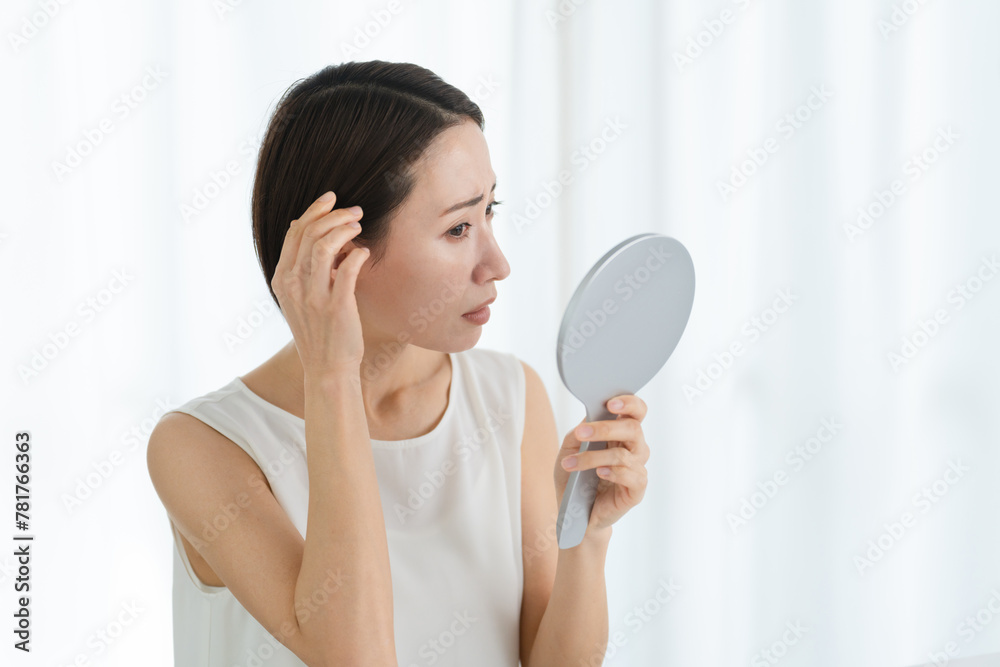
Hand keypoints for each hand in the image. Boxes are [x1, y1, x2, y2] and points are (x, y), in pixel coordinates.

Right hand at [270, 191, 370, 375]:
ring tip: (359, 226)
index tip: (332, 199)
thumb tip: (302, 229)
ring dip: (344, 229)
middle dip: (334, 215)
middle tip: (355, 211)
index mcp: (282, 279)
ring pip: (324, 245)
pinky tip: (364, 253)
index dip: (314, 211)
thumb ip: (302, 266)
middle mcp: (293, 285)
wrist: (328, 368)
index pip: (294, 233)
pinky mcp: (336, 306)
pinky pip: (347, 268)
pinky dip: (357, 254)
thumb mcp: (301, 297)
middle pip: (309, 233)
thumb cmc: (320, 330)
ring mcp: (313, 296)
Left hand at [554, 395, 648, 534]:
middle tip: (582, 433)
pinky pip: (632, 475)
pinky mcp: (636, 490)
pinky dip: (614, 472)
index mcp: (621, 434)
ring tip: (571, 464)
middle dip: (605, 428)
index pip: (636, 411)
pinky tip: (599, 473)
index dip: (629, 403)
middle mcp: (634, 449)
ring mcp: (637, 469)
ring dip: (594, 457)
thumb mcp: (568, 450)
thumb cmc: (574, 478)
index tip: (610, 403)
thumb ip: (579, 432)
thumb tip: (588, 418)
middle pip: (633, 428)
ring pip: (624, 454)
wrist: (574, 513)